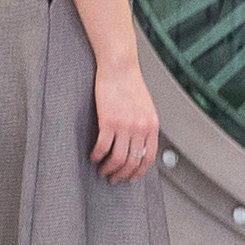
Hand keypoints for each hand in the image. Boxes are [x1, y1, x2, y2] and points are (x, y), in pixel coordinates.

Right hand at [90, 55, 161, 182]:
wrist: (119, 67)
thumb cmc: (129, 83)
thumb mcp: (145, 107)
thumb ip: (144, 125)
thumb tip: (138, 143)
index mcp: (151, 126)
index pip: (148, 157)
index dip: (139, 172)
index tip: (131, 178)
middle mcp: (140, 128)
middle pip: (132, 162)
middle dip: (122, 174)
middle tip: (113, 178)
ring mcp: (125, 126)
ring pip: (118, 159)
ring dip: (108, 168)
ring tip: (102, 169)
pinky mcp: (109, 121)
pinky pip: (102, 147)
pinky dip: (97, 156)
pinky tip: (93, 156)